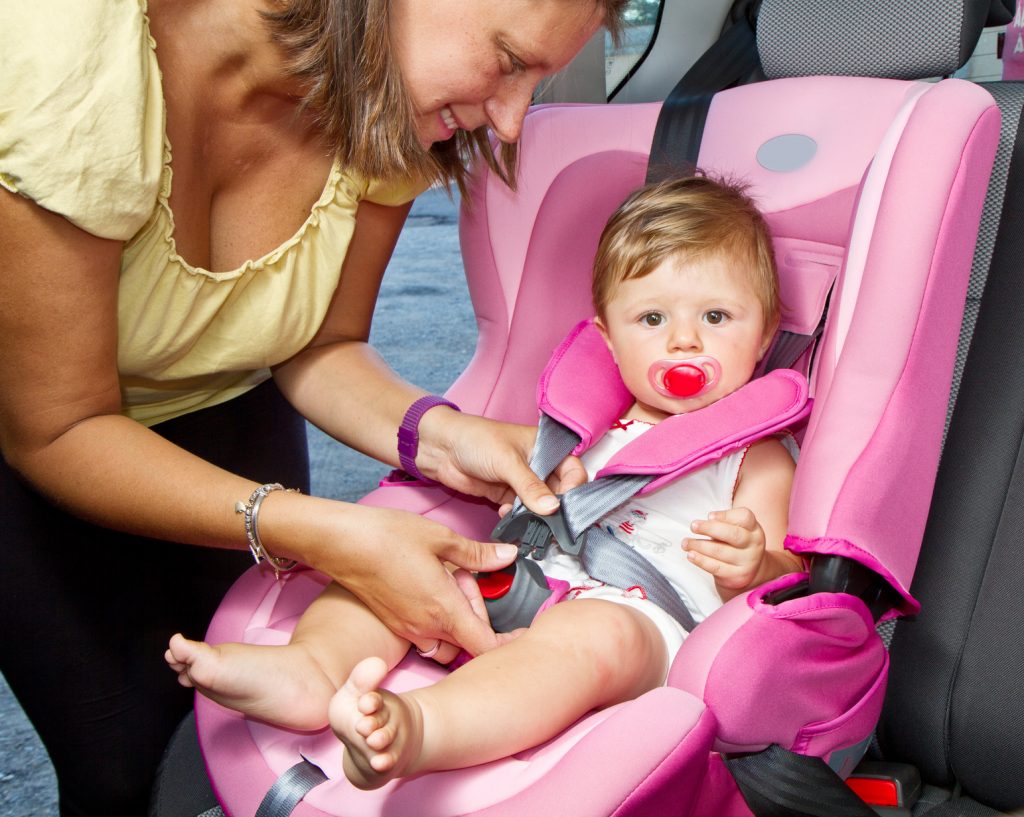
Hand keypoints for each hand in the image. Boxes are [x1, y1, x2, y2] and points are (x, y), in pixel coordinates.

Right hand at [322, 502, 518, 656]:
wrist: (340, 542)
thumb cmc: (387, 537)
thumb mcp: (441, 538)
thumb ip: (478, 554)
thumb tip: (507, 556)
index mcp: (444, 609)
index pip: (485, 646)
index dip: (509, 645)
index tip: (522, 632)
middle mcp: (426, 628)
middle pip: (468, 643)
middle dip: (479, 618)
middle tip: (470, 580)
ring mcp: (407, 629)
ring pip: (445, 643)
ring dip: (457, 624)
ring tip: (450, 585)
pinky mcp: (394, 623)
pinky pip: (425, 635)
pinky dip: (437, 619)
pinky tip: (430, 585)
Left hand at [417, 409, 587, 514]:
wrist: (441, 448)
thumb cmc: (476, 440)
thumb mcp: (507, 460)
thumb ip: (530, 486)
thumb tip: (552, 509)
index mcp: (547, 447)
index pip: (573, 471)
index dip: (573, 489)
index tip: (563, 506)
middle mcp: (540, 465)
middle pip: (560, 493)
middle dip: (556, 510)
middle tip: (550, 525)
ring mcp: (524, 483)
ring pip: (541, 506)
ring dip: (536, 517)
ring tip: (529, 524)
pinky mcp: (508, 496)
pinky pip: (522, 513)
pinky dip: (519, 518)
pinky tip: (507, 516)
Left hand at [684, 507, 767, 595]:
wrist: (748, 571)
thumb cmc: (735, 543)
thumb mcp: (736, 529)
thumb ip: (724, 523)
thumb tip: (706, 522)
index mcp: (754, 529)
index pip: (745, 517)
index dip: (726, 515)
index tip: (709, 516)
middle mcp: (754, 545)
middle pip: (733, 534)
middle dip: (709, 529)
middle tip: (693, 526)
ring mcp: (748, 562)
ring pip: (720, 551)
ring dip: (698, 545)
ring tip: (685, 542)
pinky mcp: (737, 576)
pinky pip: (715, 567)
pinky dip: (701, 560)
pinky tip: (690, 555)